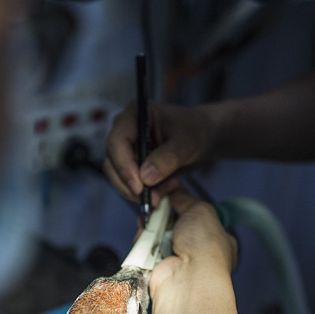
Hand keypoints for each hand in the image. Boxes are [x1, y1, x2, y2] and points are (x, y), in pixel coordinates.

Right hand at [104, 100, 218, 203]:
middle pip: (113, 161)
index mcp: (135, 115)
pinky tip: (165, 190)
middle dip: (131, 184)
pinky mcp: (132, 164)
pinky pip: (129, 183)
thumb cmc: (194, 130)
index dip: (124, 165)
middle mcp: (125, 130)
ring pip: (118, 176)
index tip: (139, 187)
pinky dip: (145, 193)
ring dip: (139, 192)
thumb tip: (146, 177)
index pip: (117, 141)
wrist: (202, 136)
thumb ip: (168, 158)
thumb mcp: (186, 142)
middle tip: (154, 199)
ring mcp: (126, 148)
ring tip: (166, 191)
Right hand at [149, 188, 236, 297]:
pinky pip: (147, 248)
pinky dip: (143, 239)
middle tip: (157, 204)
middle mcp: (200, 253)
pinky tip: (144, 232)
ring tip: (150, 217)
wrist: (188, 278)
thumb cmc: (204, 247)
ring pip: (159, 235)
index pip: (200, 217)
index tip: (172, 195)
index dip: (185, 205)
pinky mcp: (158, 269)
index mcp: (219, 239)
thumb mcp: (200, 210)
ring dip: (153, 225)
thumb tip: (175, 190)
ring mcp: (178, 262)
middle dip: (164, 214)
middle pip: (176, 225)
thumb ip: (186, 198)